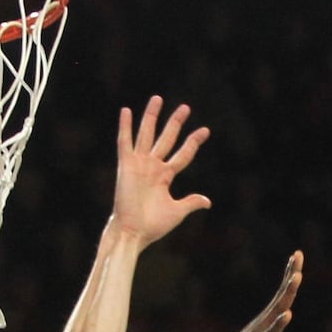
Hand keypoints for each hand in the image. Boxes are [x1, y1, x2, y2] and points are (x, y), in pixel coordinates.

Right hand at [110, 96, 210, 243]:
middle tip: (185, 107)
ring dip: (151, 117)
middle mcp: (152, 167)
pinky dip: (125, 127)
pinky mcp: (126, 166)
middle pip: (167, 139)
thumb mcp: (177, 211)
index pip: (183, 154)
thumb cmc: (152, 225)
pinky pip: (125, 142)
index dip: (193, 142)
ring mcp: (139, 164)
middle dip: (176, 123)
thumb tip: (207, 202)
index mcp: (165, 177)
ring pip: (147, 135)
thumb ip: (191, 202)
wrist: (133, 232)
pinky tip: (126, 111)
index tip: (205, 130)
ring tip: (157, 98)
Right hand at [197, 252, 310, 331]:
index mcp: (268, 321)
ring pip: (277, 309)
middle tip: (298, 254)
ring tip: (297, 276)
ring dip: (287, 293)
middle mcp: (263, 321)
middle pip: (282, 295)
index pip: (283, 296)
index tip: (297, 257)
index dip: (291, 277)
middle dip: (291, 275)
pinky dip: (278, 324)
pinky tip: (288, 314)